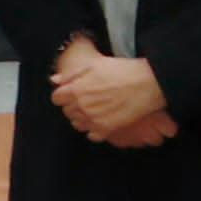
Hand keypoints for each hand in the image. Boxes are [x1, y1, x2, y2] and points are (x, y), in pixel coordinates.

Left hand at [54, 52, 174, 146]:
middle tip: (86, 99)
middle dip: (73, 105)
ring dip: (82, 118)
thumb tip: (54, 80)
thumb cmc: (121, 71)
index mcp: (76, 89)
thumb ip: (72, 74)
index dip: (63, 94)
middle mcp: (81, 106)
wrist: (146, 84)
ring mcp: (93, 119)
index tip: (72, 92)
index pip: (56, 98)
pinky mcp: (106, 129)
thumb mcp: (94, 64)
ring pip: (77, 124)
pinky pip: (92, 135)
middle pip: (67, 111)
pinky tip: (102, 120)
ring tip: (94, 110)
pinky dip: (94, 130)